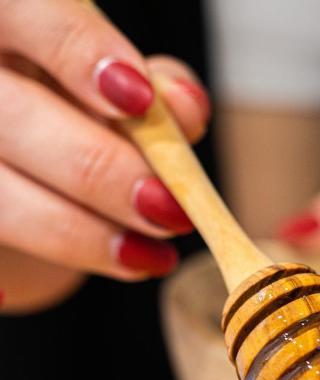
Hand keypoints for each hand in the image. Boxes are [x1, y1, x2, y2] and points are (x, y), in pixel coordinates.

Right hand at [0, 0, 210, 311]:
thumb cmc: (67, 105)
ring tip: (149, 258)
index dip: (79, 53)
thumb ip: (151, 88)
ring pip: (2, 198)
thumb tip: (184, 111)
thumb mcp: (109, 83)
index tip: (139, 100)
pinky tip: (22, 294)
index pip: (26, 14)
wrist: (18, 153)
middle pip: (16, 119)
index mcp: (2, 20)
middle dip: (100, 170)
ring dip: (81, 235)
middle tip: (170, 211)